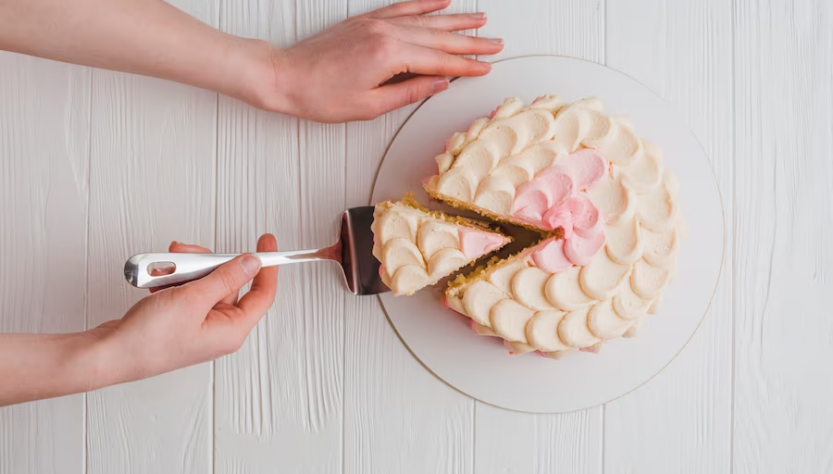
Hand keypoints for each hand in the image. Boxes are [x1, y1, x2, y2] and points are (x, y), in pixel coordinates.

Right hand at [87, 235, 277, 385]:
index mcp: (232, 331)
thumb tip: (252, 262)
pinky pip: (185, 289)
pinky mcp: (179, 319)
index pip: (262, 293)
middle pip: (228, 282)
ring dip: (184, 269)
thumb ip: (226, 277)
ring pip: (203, 282)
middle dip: (207, 262)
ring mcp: (198, 324)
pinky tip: (156, 280)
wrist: (109, 353)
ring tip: (163, 269)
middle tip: (187, 254)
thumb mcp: (194, 299)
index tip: (266, 241)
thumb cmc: (149, 339)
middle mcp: (218, 329)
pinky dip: (171, 280)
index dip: (267, 266)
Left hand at [259, 0, 501, 121]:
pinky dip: (425, 3)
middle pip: (438, 37)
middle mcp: (385, 32)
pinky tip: (442, 0)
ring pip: (426, 19)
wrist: (285, 77)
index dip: (465, 66)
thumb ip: (409, 92)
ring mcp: (375, 22)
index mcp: (389, 56)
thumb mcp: (369, 106)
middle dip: (470, 42)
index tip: (486, 67)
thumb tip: (439, 84)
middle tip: (496, 44)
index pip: (439, 61)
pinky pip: (403, 7)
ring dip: (455, 20)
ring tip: (480, 20)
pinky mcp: (366, 20)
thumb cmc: (320, 96)